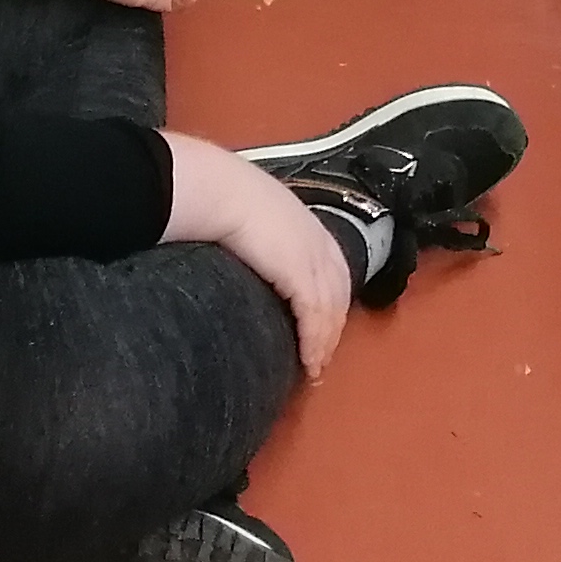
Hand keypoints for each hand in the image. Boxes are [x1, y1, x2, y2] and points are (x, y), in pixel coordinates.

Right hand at [167, 137, 352, 374]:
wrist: (222, 193)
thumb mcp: (255, 216)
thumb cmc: (227, 200)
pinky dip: (314, 342)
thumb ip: (263, 235)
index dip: (332, 302)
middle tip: (322, 357)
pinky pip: (315, 319)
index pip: (335, 271)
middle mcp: (320, 244)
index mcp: (310, 228)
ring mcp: (314, 260)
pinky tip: (308, 360)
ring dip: (325, 343)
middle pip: (339, 295)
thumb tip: (250, 252)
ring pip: (331, 312)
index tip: (325, 325)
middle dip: (334, 329)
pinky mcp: (301, 277)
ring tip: (314, 368)